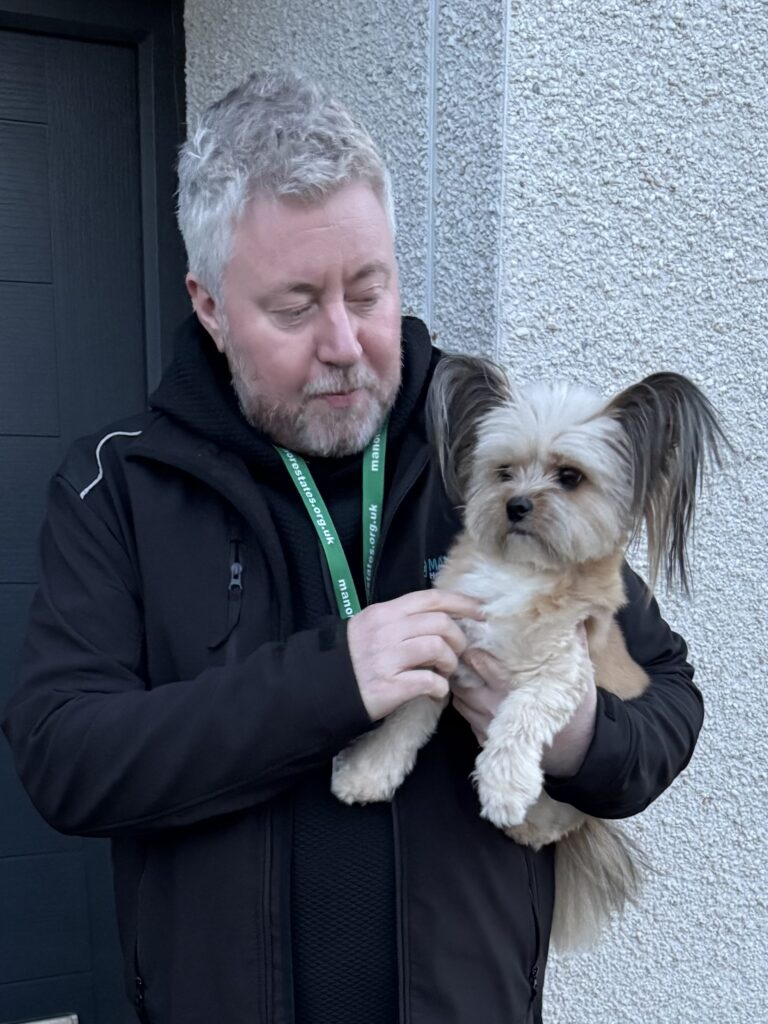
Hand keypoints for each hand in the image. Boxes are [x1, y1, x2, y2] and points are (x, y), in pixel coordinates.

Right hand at [347, 590, 483, 720]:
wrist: (323, 687)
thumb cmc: (353, 657)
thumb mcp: (372, 626)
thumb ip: (402, 619)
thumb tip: (441, 619)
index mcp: (386, 612)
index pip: (432, 598)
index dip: (462, 602)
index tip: (480, 611)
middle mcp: (387, 630)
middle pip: (441, 623)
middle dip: (458, 638)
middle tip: (457, 652)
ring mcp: (388, 658)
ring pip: (438, 648)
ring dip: (450, 662)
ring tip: (445, 671)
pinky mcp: (390, 685)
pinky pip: (429, 681)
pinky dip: (440, 687)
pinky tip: (436, 691)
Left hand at [453, 625, 597, 775]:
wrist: (579, 747)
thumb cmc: (576, 705)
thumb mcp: (578, 669)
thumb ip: (572, 639)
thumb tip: (570, 609)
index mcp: (512, 687)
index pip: (478, 661)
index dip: (473, 645)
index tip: (472, 633)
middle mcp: (494, 707)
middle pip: (461, 678)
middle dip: (460, 663)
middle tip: (462, 648)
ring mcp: (487, 726)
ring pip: (458, 697)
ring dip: (460, 683)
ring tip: (466, 669)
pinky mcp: (484, 739)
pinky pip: (463, 715)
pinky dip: (465, 702)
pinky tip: (473, 691)